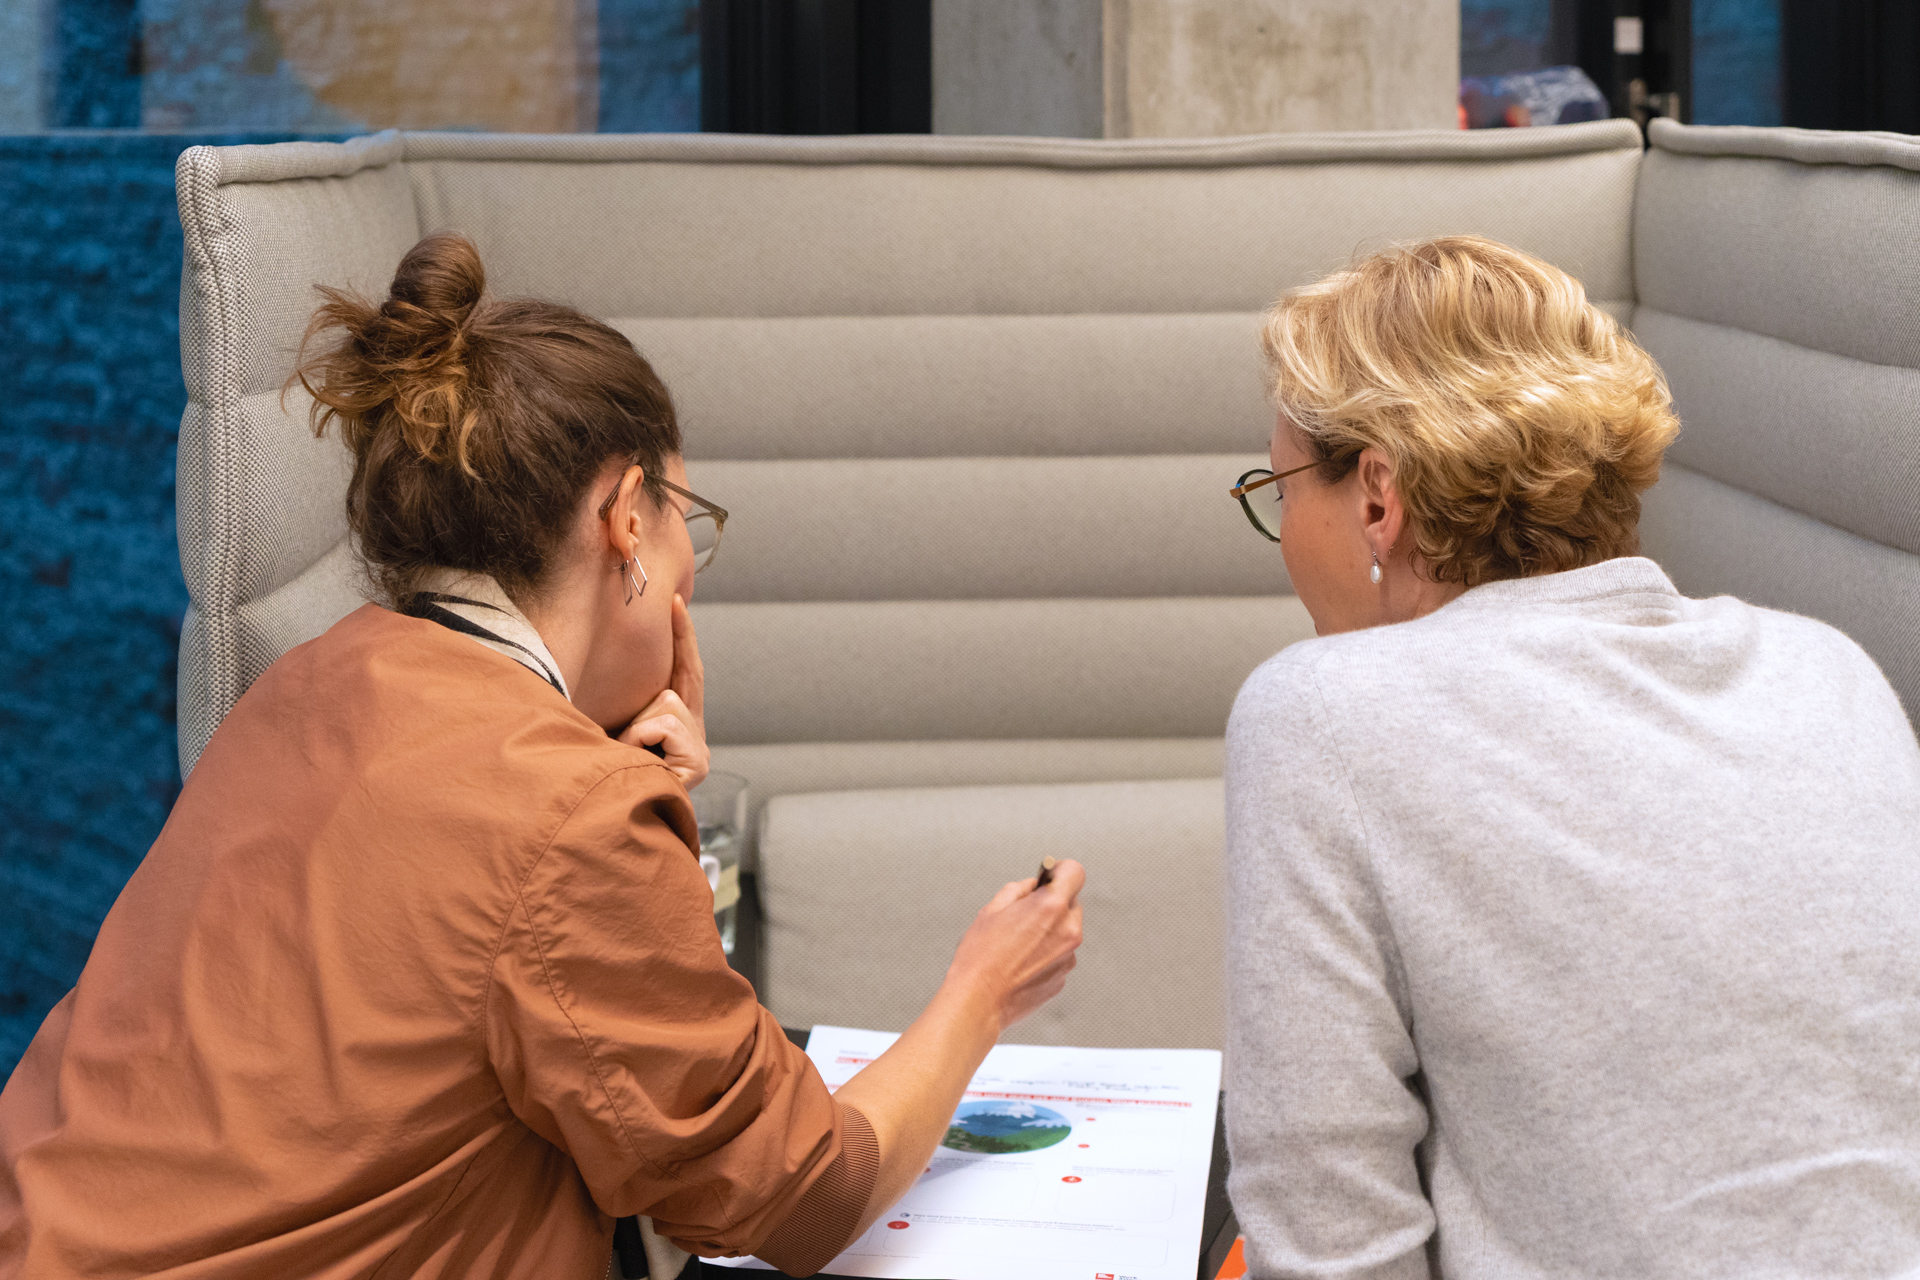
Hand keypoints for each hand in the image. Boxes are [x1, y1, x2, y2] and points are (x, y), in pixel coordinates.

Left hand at [617, 594, 707, 787]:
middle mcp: (695, 734)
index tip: (675, 601)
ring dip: (636, 729)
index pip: (686, 670)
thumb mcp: (613, 727)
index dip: (683, 636)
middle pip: (670, 691)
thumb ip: (624, 702)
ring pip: (666, 705)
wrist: (608, 818)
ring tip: (626, 759)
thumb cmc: (603, 773)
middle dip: (640, 714)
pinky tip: (639, 760)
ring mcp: (700, 750)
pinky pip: (664, 724)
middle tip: (623, 746)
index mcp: (677, 724)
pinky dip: (642, 738)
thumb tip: (607, 656)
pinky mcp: (698, 763)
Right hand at [944, 859, 1085, 1034]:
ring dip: (1049, 931)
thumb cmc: (981, 957)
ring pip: (1065, 931)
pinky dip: (1046, 954)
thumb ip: (1018, 890)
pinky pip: (1059, 955)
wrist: (978, 1001)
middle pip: (1071, 903)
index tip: (1050, 875)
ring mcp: (1068, 956)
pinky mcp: (1063, 977)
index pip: (1075, 872)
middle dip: (1052, 904)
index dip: (1060, 871)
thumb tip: (1032, 886)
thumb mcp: (992, 910)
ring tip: (1017, 944)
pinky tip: (1020, 962)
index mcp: (1051, 906)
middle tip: (1024, 914)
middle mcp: (1068, 930)